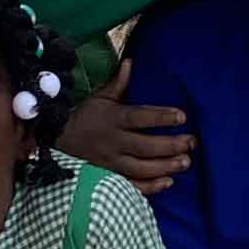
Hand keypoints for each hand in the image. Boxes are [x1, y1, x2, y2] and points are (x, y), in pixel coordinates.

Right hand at [59, 58, 192, 194]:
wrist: (57, 140)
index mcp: (113, 119)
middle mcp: (112, 141)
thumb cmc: (84, 117)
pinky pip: (131, 185)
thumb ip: (117, 83)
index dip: (161, 117)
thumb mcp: (99, 98)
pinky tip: (168, 181)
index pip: (140, 117)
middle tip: (191, 143)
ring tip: (186, 162)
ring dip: (165, 166)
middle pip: (145, 146)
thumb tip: (130, 62)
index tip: (182, 116)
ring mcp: (110, 162)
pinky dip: (150, 186)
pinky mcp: (108, 178)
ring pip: (141, 168)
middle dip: (171, 146)